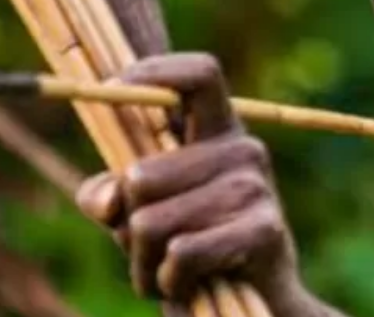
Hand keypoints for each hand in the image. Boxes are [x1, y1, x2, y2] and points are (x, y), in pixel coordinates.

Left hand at [74, 54, 297, 311]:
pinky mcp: (265, 229)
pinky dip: (168, 280)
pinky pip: (180, 254)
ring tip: (168, 268)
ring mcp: (256, 186)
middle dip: (126, 225)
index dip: (154, 71)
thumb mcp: (137, 211)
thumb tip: (111, 197)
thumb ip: (108, 193)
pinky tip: (187, 282)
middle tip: (147, 244)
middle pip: (141, 176)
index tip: (109, 87)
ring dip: (143, 262)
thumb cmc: (186, 241)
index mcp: (216, 128)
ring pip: (151, 224)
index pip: (200, 74)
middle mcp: (243, 146)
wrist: (251, 301)